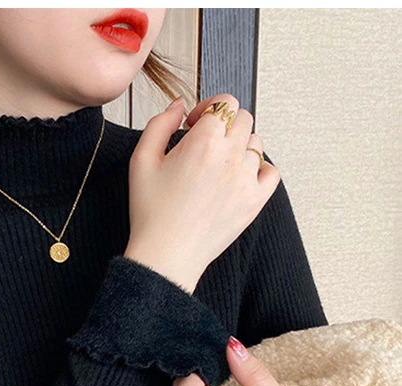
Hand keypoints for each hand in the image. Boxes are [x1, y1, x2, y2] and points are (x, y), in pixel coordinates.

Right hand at [125, 92, 280, 292]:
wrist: (166, 255)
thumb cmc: (151, 213)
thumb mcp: (141, 161)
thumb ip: (160, 124)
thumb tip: (178, 105)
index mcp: (203, 141)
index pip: (223, 103)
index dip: (207, 109)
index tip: (195, 124)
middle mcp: (230, 156)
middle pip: (243, 118)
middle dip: (224, 125)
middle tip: (206, 144)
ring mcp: (246, 179)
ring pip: (256, 144)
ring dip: (240, 146)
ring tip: (219, 164)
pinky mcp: (255, 201)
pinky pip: (271, 172)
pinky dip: (260, 169)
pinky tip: (240, 177)